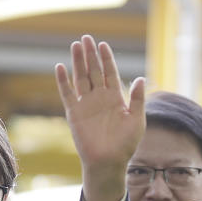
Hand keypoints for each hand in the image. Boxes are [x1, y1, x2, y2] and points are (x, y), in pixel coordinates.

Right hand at [55, 35, 145, 200]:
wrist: (108, 162)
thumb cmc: (125, 145)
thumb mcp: (137, 120)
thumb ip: (138, 99)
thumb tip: (140, 78)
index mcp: (115, 98)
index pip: (110, 73)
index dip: (106, 59)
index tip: (103, 44)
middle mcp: (100, 98)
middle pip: (94, 71)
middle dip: (90, 55)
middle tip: (86, 38)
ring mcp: (86, 105)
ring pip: (81, 78)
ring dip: (78, 62)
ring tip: (76, 45)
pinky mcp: (74, 113)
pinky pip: (67, 94)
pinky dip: (63, 81)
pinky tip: (60, 67)